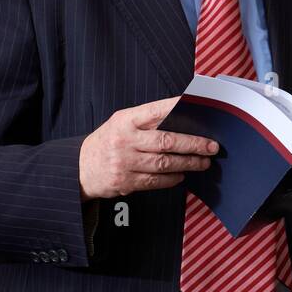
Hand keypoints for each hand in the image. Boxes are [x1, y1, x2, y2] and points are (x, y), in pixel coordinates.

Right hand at [79, 97, 217, 200]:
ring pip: (164, 163)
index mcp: (125, 120)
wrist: (79, 168)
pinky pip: (156, 181)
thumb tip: (183, 121)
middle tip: (211, 146)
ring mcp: (125, 163)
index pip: (156, 111)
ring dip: (188, 163)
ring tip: (203, 162)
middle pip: (166, 141)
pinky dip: (172, 178)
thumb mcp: (121, 123)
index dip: (178, 108)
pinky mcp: (126, 183)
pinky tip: (182, 174)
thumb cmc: (107, 141)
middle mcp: (124, 140)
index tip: (199, 108)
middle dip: (193, 144)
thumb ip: (146, 121)